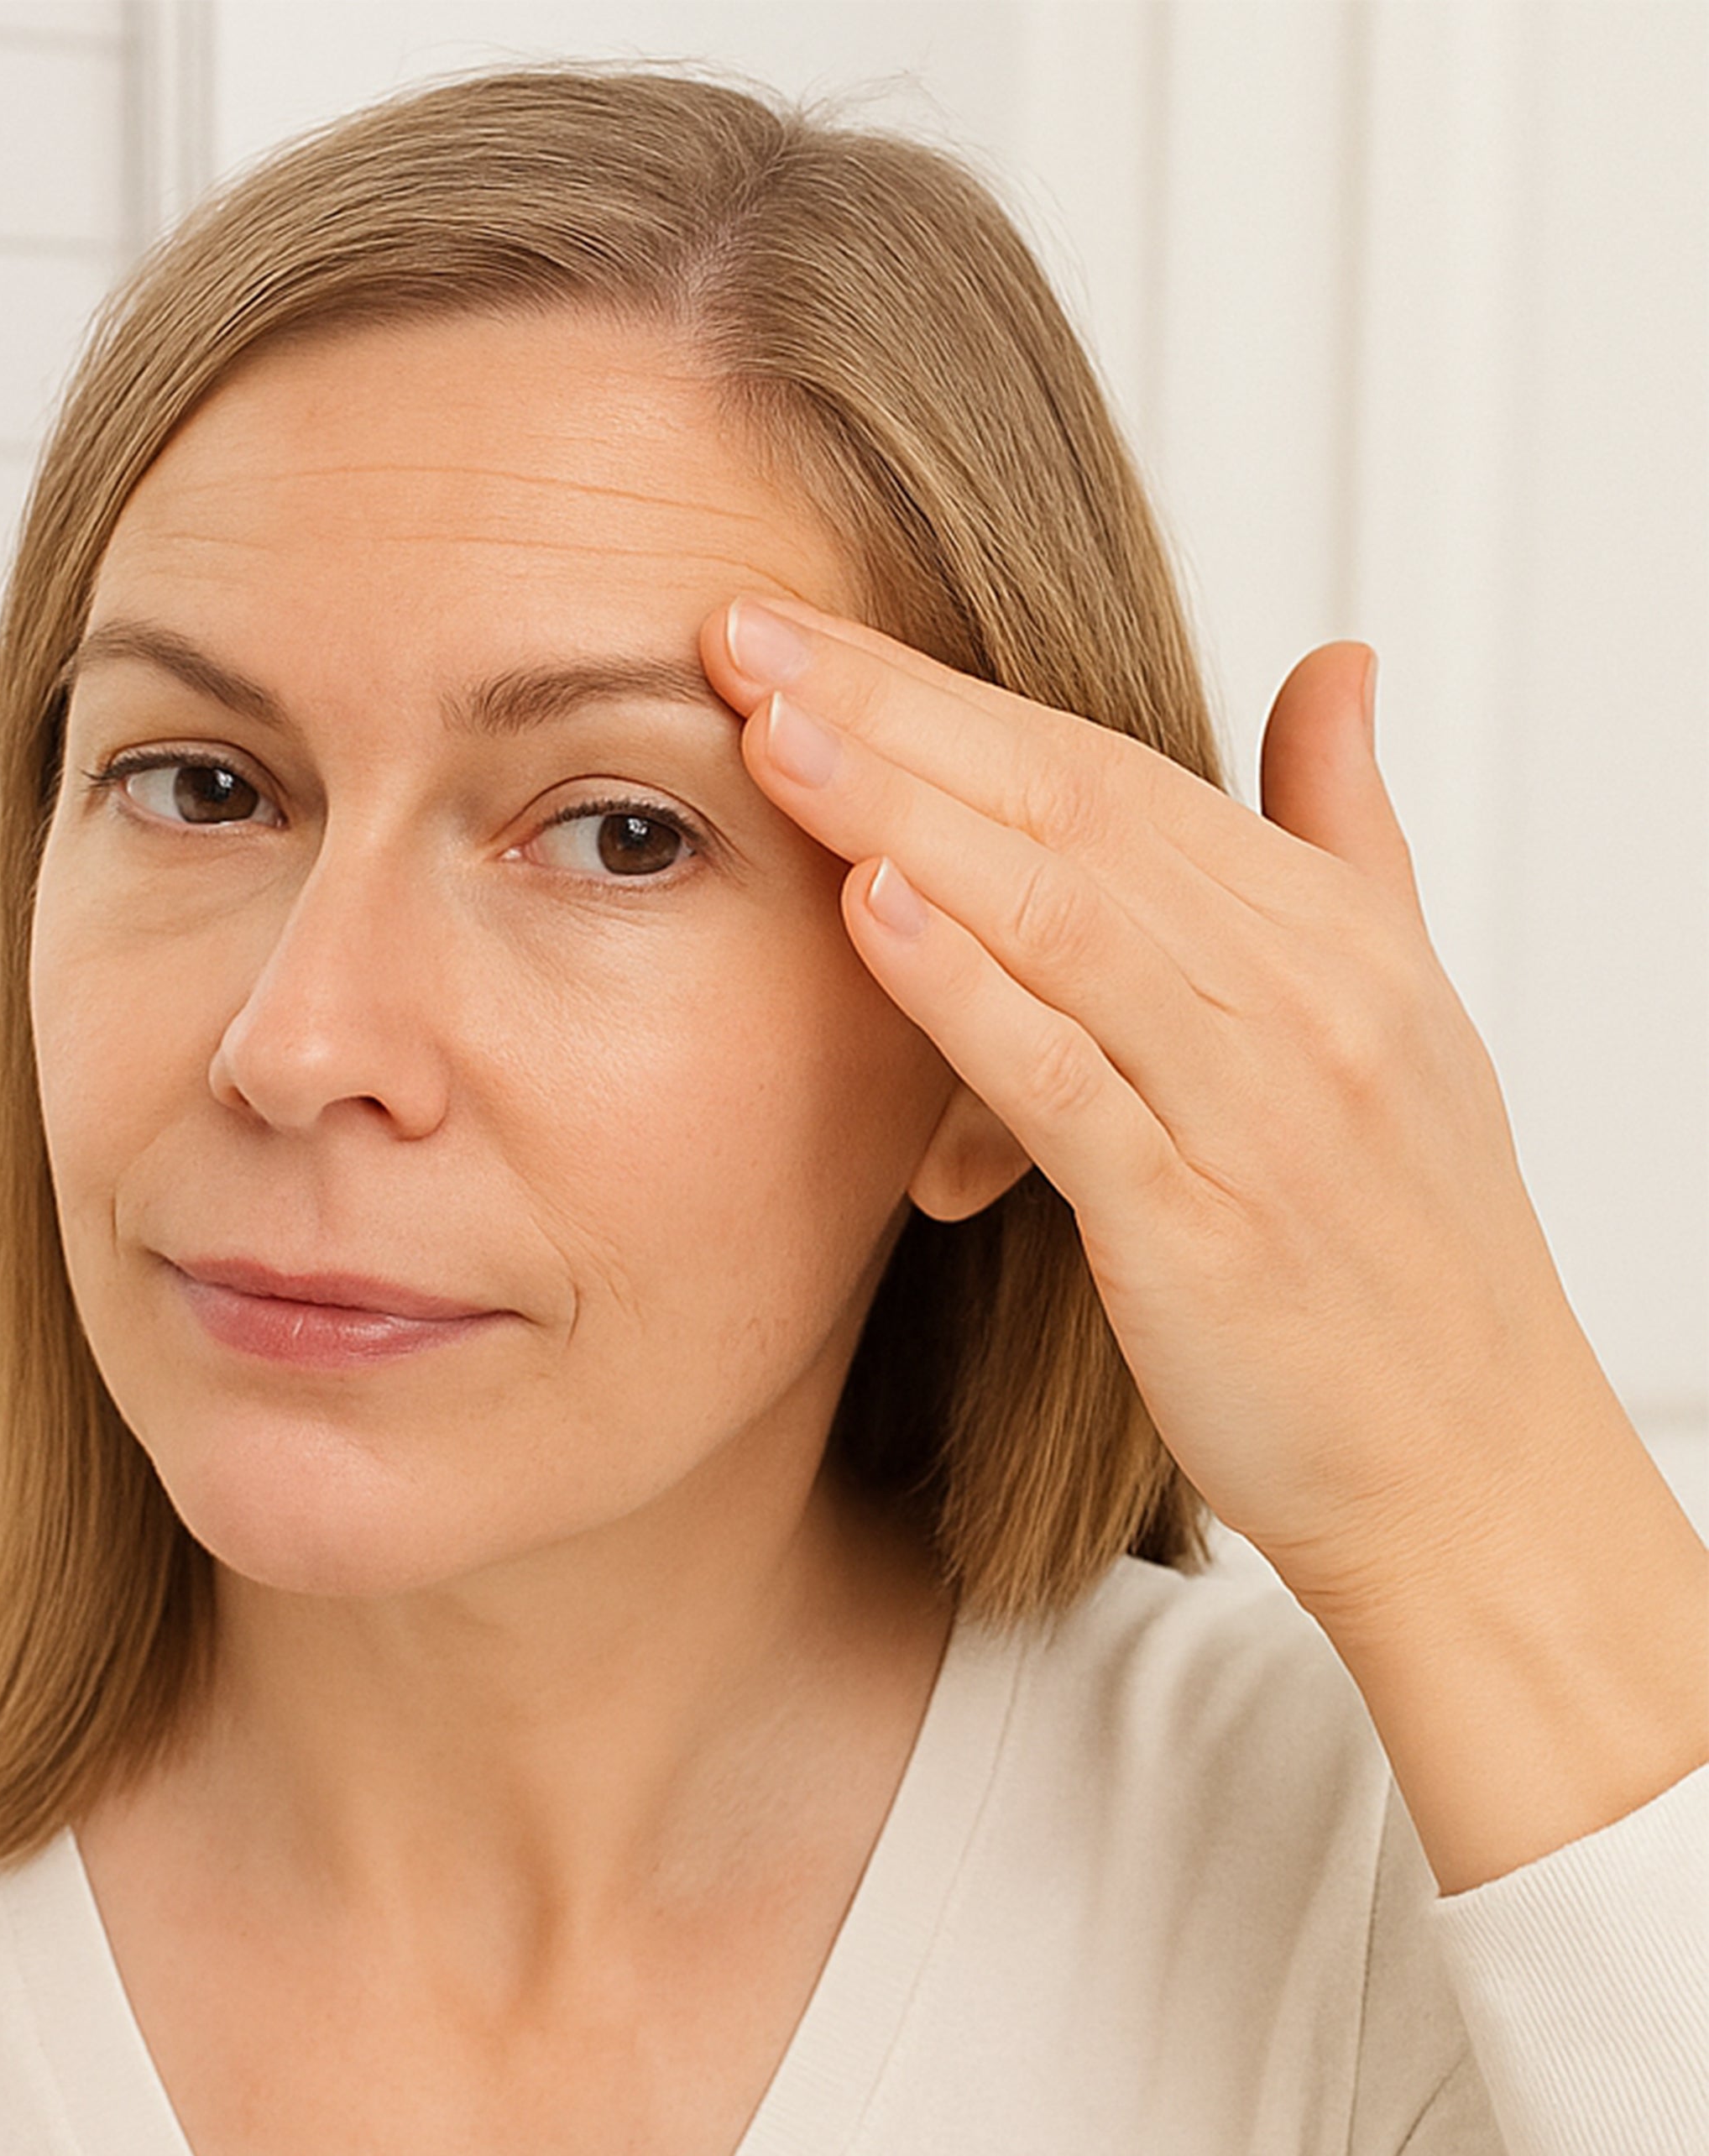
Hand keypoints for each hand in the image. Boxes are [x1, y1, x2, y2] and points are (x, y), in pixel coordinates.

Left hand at [699, 595, 1626, 1622]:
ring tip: (771, 731)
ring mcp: (1258, 1105)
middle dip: (897, 711)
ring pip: (1063, 917)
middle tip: (743, 628)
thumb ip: (1344, 832)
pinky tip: (868, 910)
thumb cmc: (1411, 1250)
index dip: (946, 688)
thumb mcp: (1396, 1009)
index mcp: (1327, 932)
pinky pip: (1071, 1082)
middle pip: (1069, 808)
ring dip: (905, 813)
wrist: (1470, 1471)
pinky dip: (969, 989)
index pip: (1106, 767)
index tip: (805, 626)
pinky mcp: (1206, 1227)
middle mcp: (1300, 993)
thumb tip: (1336, 668)